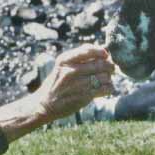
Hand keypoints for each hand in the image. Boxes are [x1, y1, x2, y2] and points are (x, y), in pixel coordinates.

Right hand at [0, 45, 114, 141]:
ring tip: (104, 81)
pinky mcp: (84, 96)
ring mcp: (78, 84)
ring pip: (105, 76)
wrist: (44, 104)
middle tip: (109, 69)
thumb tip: (102, 51)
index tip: (105, 55)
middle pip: (101, 63)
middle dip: (109, 66)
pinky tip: (103, 89)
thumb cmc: (56, 83)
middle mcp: (71, 70)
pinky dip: (108, 88)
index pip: (89, 50)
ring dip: (108, 79)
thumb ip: (78, 56)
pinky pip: (106, 89)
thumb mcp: (61, 65)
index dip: (101, 52)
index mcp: (65, 60)